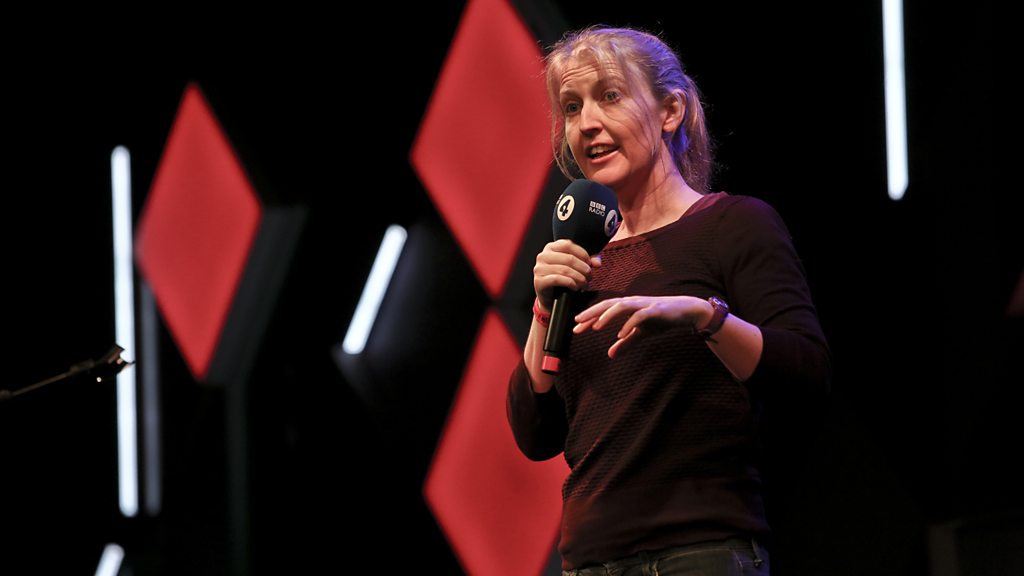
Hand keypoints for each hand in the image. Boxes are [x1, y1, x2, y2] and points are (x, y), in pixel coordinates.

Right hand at [533, 239, 601, 310]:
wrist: (550, 298)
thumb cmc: (563, 280)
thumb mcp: (574, 267)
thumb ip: (586, 262)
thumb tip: (598, 262)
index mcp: (551, 248)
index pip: (568, 245)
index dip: (582, 254)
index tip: (590, 264)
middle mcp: (543, 256)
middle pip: (569, 258)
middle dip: (583, 269)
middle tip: (590, 277)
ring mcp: (539, 268)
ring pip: (565, 269)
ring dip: (579, 278)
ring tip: (584, 284)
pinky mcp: (539, 281)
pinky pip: (558, 279)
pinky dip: (570, 283)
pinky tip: (575, 287)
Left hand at [573, 295, 710, 357]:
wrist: (687, 312)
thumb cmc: (662, 319)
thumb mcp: (642, 333)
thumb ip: (626, 342)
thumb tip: (611, 354)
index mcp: (628, 306)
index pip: (604, 309)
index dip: (589, 316)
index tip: (576, 327)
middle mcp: (633, 302)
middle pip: (608, 304)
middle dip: (591, 313)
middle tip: (577, 323)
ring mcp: (644, 304)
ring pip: (621, 306)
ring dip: (607, 316)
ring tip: (595, 327)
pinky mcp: (655, 310)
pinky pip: (639, 316)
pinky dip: (628, 324)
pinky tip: (620, 334)